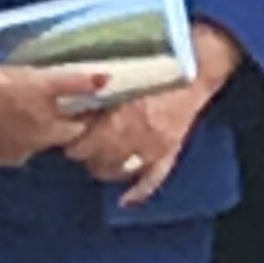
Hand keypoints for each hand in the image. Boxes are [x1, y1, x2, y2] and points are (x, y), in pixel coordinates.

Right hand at [0, 60, 109, 169]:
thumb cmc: (3, 84)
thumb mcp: (43, 80)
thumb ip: (76, 82)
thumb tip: (107, 80)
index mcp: (47, 133)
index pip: (74, 133)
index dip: (75, 120)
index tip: (71, 109)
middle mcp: (28, 151)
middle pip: (46, 142)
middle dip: (46, 128)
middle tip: (34, 107)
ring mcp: (1, 157)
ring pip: (19, 148)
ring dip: (19, 135)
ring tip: (8, 112)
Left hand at [63, 20, 244, 205]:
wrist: (196, 64)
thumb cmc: (156, 62)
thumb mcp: (122, 72)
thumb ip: (98, 89)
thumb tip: (69, 97)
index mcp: (123, 115)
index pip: (86, 142)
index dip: (73, 139)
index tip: (67, 132)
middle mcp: (138, 135)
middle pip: (99, 159)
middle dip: (84, 152)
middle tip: (77, 144)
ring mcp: (156, 147)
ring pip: (121, 171)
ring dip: (104, 168)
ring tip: (95, 159)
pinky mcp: (171, 152)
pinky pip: (154, 179)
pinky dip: (139, 193)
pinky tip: (125, 201)